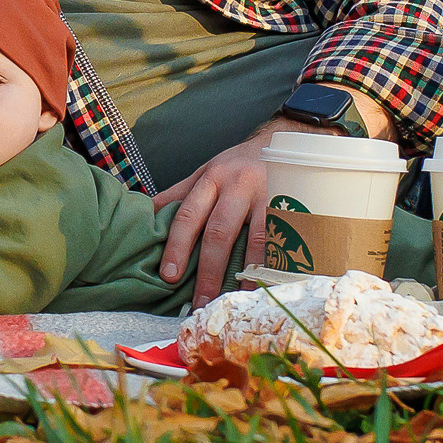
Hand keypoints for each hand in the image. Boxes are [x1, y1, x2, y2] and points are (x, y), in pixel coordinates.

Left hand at [153, 125, 279, 307]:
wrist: (286, 141)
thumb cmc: (239, 165)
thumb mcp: (206, 171)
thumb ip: (179, 194)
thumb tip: (146, 215)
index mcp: (212, 179)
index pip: (189, 215)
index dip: (177, 247)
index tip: (169, 276)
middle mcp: (239, 186)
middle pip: (220, 231)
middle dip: (209, 270)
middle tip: (200, 301)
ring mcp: (269, 195)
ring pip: (257, 238)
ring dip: (246, 272)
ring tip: (237, 300)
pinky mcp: (296, 206)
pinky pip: (287, 239)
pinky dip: (279, 263)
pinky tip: (272, 284)